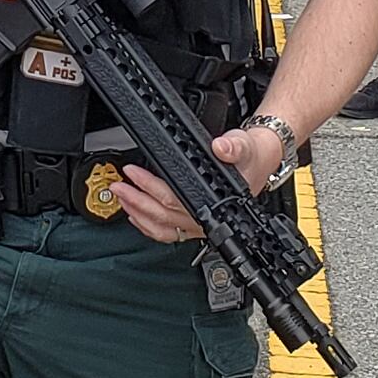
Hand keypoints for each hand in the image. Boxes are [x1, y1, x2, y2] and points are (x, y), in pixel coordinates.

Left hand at [109, 121, 286, 244]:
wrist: (259, 163)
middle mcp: (207, 220)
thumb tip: (221, 148)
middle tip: (118, 186)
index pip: (176, 200)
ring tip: (122, 199)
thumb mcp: (243, 145)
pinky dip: (149, 226)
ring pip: (163, 229)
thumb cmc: (250, 158)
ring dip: (138, 215)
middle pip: (164, 218)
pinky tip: (137, 215)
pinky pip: (168, 232)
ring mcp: (199, 225)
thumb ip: (233, 146)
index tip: (133, 173)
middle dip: (136, 201)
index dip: (150, 187)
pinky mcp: (194, 224)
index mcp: (218, 204)